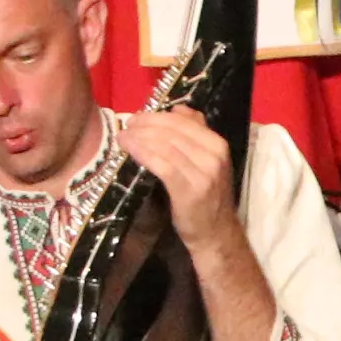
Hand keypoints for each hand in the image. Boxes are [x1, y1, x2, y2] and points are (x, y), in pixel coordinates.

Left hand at [114, 106, 239, 245]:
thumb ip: (196, 134)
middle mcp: (213, 155)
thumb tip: (177, 109)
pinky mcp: (188, 189)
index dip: (156, 116)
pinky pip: (161, 164)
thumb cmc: (208, 197)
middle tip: (125, 126)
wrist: (216, 232)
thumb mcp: (208, 161)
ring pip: (165, 145)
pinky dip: (142, 153)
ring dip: (139, 138)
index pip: (183, 120)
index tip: (136, 118)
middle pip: (172, 130)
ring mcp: (203, 173)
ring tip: (122, 137)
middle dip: (144, 125)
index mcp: (218, 144)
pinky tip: (129, 150)